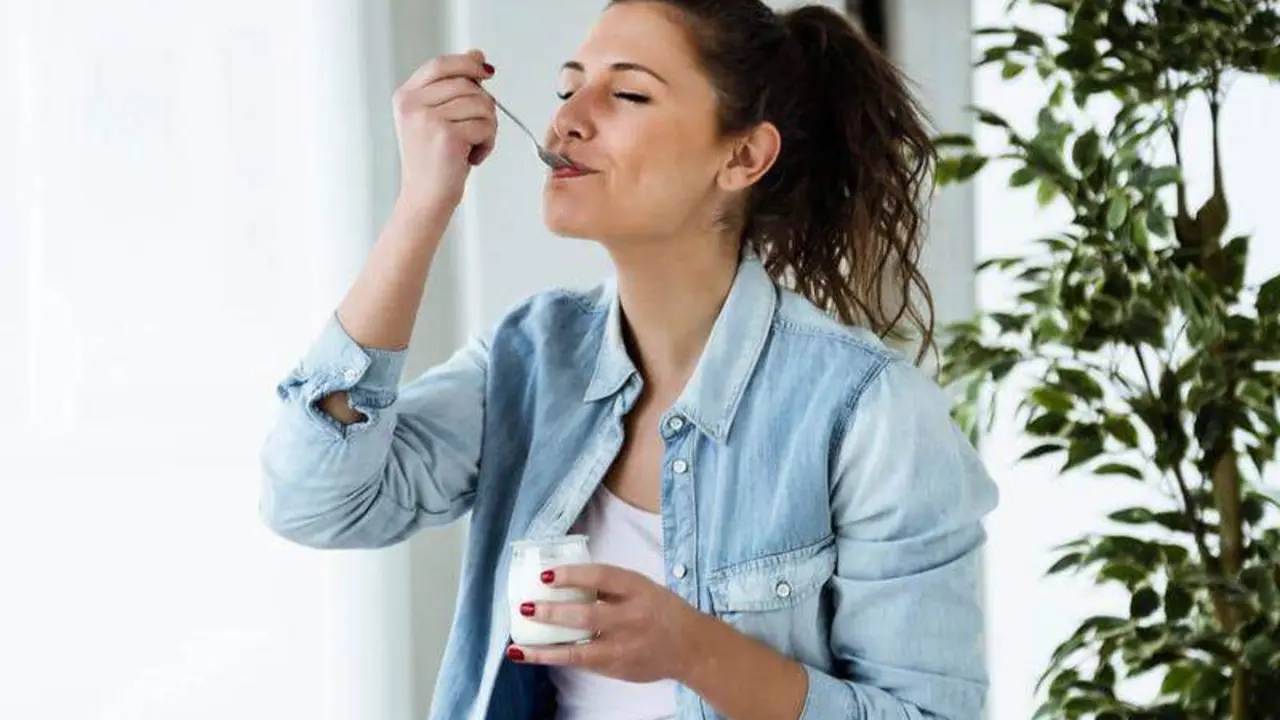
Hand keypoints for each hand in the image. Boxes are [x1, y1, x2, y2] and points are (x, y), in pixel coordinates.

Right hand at [392, 49, 496, 210]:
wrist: (425, 199)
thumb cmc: (434, 162)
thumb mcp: (438, 118)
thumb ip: (454, 86)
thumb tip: (477, 55)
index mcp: (406, 97)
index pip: (441, 65)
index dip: (467, 64)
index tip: (486, 73)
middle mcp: (412, 105)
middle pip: (467, 84)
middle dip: (483, 106)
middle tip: (477, 130)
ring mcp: (428, 119)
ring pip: (481, 104)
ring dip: (487, 127)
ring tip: (472, 146)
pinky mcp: (447, 136)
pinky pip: (485, 126)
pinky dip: (487, 144)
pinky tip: (472, 157)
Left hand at [506, 563, 703, 683]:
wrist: (690, 647)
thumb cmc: (659, 610)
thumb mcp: (642, 588)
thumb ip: (609, 586)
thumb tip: (564, 578)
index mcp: (638, 589)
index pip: (602, 577)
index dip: (572, 575)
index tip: (545, 574)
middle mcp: (632, 618)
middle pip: (588, 616)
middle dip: (554, 613)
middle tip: (526, 607)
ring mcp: (625, 647)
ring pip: (580, 650)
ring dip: (546, 649)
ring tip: (518, 646)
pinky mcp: (618, 668)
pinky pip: (582, 663)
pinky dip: (556, 659)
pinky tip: (534, 656)